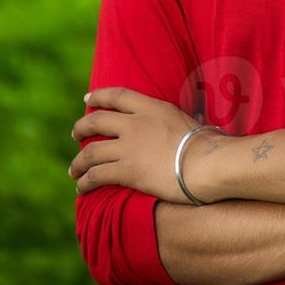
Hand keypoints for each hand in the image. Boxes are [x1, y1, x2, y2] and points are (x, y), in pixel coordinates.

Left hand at [69, 87, 226, 202]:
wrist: (209, 163)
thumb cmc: (210, 146)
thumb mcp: (194, 122)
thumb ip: (183, 122)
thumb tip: (198, 123)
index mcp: (152, 108)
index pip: (118, 96)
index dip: (99, 96)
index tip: (87, 100)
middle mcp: (135, 124)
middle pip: (96, 121)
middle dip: (81, 128)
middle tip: (76, 136)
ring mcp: (128, 147)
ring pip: (90, 153)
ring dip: (78, 163)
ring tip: (73, 171)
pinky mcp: (127, 171)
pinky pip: (96, 176)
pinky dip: (84, 182)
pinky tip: (81, 189)